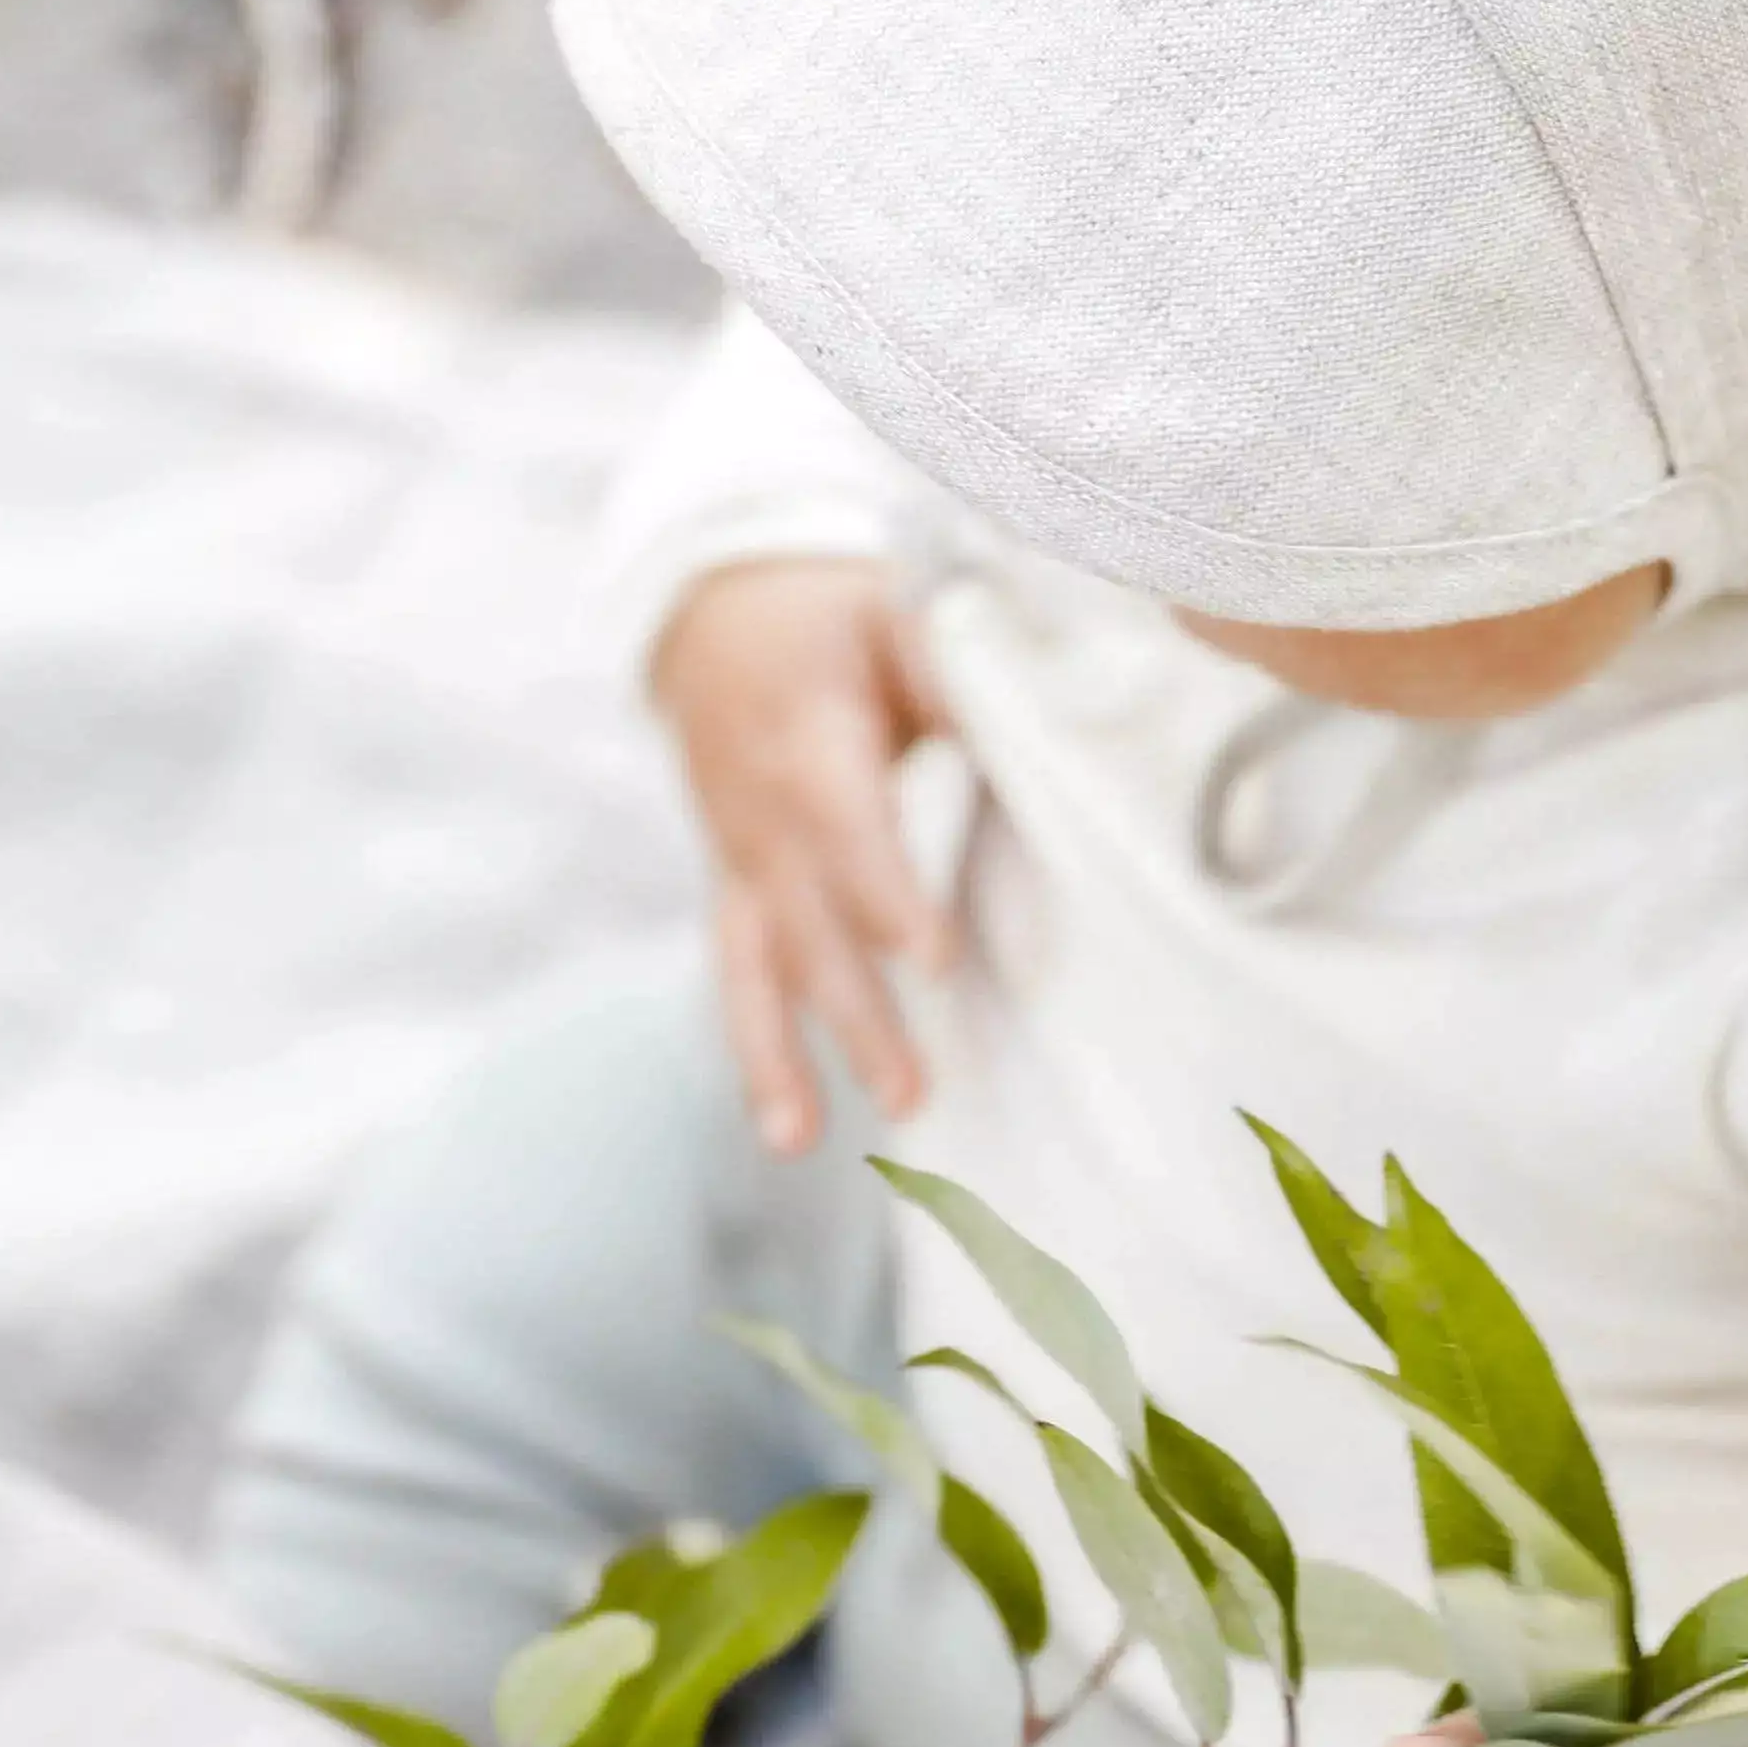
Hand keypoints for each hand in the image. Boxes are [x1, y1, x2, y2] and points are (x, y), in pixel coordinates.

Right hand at [651, 557, 957, 1157]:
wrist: (713, 608)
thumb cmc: (832, 613)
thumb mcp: (895, 607)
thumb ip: (956, 670)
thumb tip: (1033, 719)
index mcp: (802, 731)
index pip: (841, 821)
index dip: (883, 890)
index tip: (933, 958)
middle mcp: (757, 810)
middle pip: (806, 922)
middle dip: (853, 1012)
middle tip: (908, 1091)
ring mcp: (738, 857)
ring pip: (760, 966)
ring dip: (789, 1055)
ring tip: (810, 1139)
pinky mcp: (737, 888)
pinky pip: (741, 975)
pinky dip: (758, 1053)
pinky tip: (789, 1132)